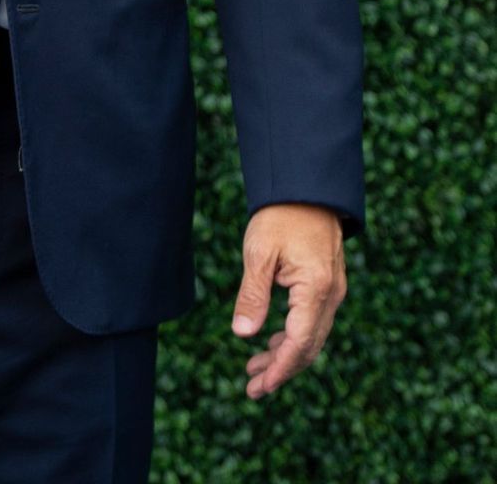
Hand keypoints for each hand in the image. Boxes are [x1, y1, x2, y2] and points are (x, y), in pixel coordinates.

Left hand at [230, 203, 346, 399]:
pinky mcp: (328, 285)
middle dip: (281, 370)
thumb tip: (242, 334)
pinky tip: (272, 342)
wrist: (306, 188)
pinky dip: (293, 337)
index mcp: (316, 288)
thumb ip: (252, 294)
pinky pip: (313, 321)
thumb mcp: (259, 253)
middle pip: (308, 346)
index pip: (299, 342)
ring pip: (312, 336)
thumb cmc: (280, 215)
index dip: (280, 368)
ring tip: (254, 371)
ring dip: (285, 356)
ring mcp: (333, 290)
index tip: (260, 386)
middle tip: (252, 388)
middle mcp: (331, 294)